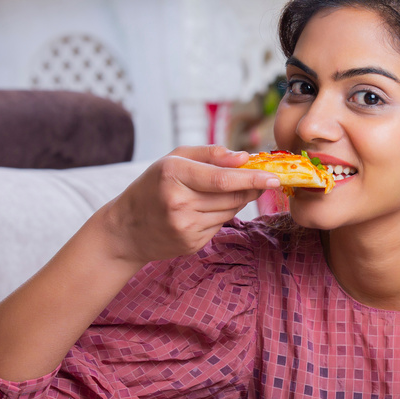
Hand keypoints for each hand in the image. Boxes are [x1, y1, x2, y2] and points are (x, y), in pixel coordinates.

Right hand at [102, 145, 279, 266]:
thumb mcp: (172, 160)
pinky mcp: (191, 244)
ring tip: (220, 193)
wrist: (124, 229)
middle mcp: (178, 202)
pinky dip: (221, 215)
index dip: (252, 178)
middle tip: (262, 180)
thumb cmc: (152, 186)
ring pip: (230, 211)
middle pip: (232, 196)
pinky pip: (220, 226)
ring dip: (236, 201)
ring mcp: (184, 227)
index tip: (274, 177)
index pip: (223, 179)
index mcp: (173, 175)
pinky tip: (204, 211)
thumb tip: (245, 157)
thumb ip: (210, 154)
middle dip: (251, 187)